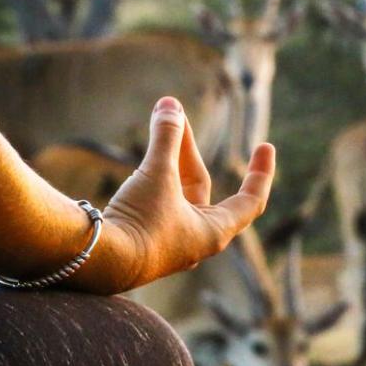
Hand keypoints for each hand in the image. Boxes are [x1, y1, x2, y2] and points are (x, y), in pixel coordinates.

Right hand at [100, 96, 274, 288]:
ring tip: (159, 124)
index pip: (250, 201)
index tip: (265, 147)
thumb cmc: (140, 222)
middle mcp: (195, 239)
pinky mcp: (143, 240)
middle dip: (186, 148)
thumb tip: (169, 105)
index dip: (260, 173)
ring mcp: (168, 242)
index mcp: (213, 231)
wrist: (99, 260)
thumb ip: (166, 137)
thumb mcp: (157, 174)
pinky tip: (140, 164)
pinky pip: (156, 202)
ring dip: (167, 160)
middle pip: (199, 185)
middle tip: (172, 114)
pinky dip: (153, 178)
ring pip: (175, 192)